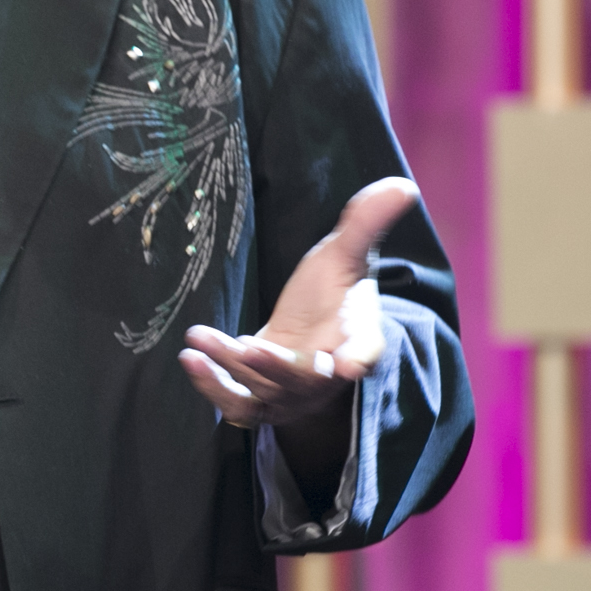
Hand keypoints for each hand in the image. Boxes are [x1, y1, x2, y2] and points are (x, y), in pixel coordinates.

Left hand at [178, 177, 418, 428]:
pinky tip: (190, 358)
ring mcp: (293, 394)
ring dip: (230, 367)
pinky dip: (212, 387)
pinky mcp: (261, 400)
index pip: (365, 350)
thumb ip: (366, 224)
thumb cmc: (332, 291)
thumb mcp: (345, 254)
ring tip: (199, 339)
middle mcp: (328, 375)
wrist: (308, 329)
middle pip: (306, 380)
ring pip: (264, 391)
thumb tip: (401, 185)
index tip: (352, 364)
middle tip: (248, 349)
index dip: (359, 357)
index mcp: (358, 338)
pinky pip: (238, 405)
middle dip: (277, 368)